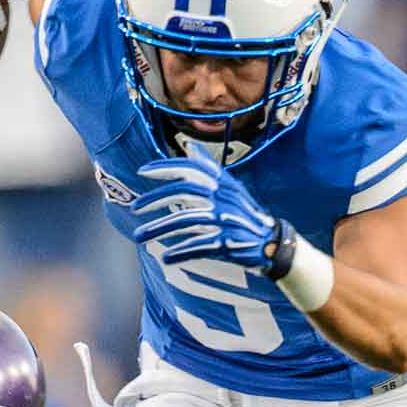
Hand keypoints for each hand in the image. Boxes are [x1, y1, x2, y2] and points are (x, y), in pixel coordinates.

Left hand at [132, 143, 278, 269]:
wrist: (271, 243)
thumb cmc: (244, 215)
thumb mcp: (229, 188)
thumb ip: (209, 169)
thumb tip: (190, 148)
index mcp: (222, 183)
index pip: (190, 168)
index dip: (165, 168)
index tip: (142, 172)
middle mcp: (224, 197)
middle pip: (184, 191)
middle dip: (156, 198)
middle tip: (135, 207)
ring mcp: (226, 219)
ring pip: (186, 220)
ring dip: (159, 229)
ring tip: (139, 236)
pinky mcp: (228, 242)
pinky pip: (199, 246)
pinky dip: (181, 252)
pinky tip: (166, 258)